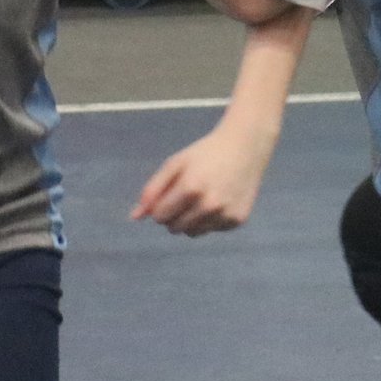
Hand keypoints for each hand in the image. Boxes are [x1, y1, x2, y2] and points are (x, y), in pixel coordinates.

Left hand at [132, 118, 277, 235]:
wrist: (245, 147)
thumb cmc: (204, 154)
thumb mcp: (175, 164)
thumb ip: (153, 190)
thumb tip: (135, 217)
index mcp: (190, 188)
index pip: (160, 216)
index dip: (159, 207)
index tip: (168, 195)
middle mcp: (209, 205)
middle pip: (175, 228)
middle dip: (173, 216)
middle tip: (184, 196)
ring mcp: (225, 214)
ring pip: (193, 233)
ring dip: (190, 220)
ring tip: (200, 198)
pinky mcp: (237, 220)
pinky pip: (212, 230)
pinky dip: (210, 220)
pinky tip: (218, 200)